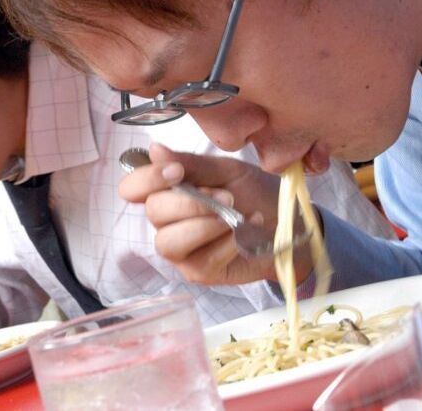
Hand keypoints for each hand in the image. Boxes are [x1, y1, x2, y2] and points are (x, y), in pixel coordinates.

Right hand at [119, 144, 313, 284]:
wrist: (289, 225)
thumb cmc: (256, 195)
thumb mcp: (228, 171)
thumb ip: (192, 165)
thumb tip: (155, 150)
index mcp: (168, 192)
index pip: (133, 188)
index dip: (147, 179)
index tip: (177, 173)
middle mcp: (167, 222)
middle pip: (153, 212)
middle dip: (191, 202)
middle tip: (227, 197)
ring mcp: (181, 251)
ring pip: (169, 241)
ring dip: (204, 225)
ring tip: (235, 217)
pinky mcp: (199, 272)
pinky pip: (201, 258)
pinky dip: (226, 243)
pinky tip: (245, 234)